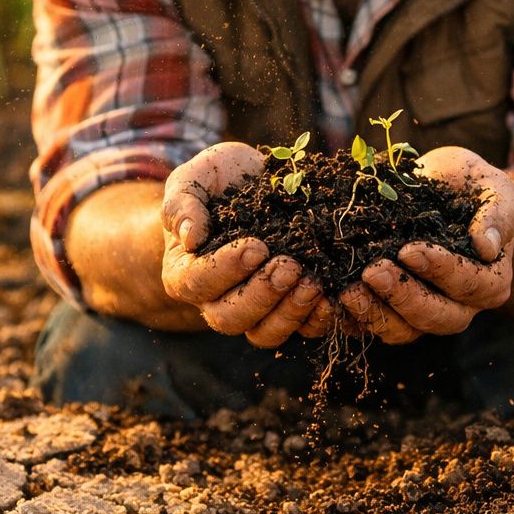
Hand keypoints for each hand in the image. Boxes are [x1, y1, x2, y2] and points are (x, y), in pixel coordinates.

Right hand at [160, 142, 334, 346]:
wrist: (252, 183)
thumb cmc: (217, 182)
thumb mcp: (194, 179)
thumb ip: (182, 204)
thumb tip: (191, 237)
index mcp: (184, 272)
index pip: (197, 283)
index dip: (226, 270)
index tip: (256, 246)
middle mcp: (214, 300)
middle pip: (230, 318)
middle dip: (263, 295)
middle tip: (290, 266)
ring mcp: (253, 309)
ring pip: (265, 333)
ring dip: (290, 312)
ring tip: (313, 283)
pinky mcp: (286, 307)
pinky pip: (300, 330)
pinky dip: (317, 319)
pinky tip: (331, 296)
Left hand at [340, 146, 513, 343]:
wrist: (450, 191)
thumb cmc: (474, 188)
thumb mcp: (493, 188)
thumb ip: (498, 213)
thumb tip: (485, 245)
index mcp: (490, 281)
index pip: (469, 285)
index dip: (440, 271)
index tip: (409, 250)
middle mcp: (459, 306)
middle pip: (436, 317)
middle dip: (403, 296)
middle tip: (373, 271)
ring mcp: (424, 313)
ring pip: (402, 330)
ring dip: (374, 313)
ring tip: (347, 289)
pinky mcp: (392, 312)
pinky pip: (371, 327)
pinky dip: (351, 317)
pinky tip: (330, 296)